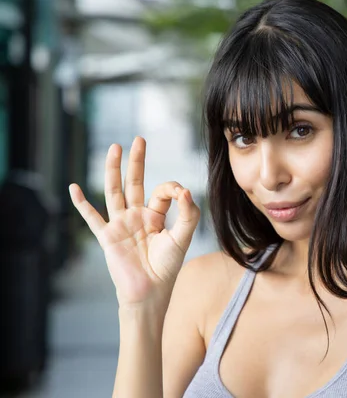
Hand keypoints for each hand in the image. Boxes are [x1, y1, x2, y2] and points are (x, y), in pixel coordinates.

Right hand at [69, 137, 200, 307]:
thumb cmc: (167, 268)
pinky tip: (74, 187)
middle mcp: (136, 216)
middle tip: (139, 139)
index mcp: (155, 216)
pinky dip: (82, 204)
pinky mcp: (107, 236)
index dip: (171, 189)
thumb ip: (187, 214)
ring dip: (114, 170)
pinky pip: (92, 218)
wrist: (150, 292)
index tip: (180, 195)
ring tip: (115, 147)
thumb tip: (185, 190)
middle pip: (135, 182)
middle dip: (137, 161)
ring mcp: (120, 224)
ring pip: (114, 191)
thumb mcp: (182, 238)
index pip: (161, 192)